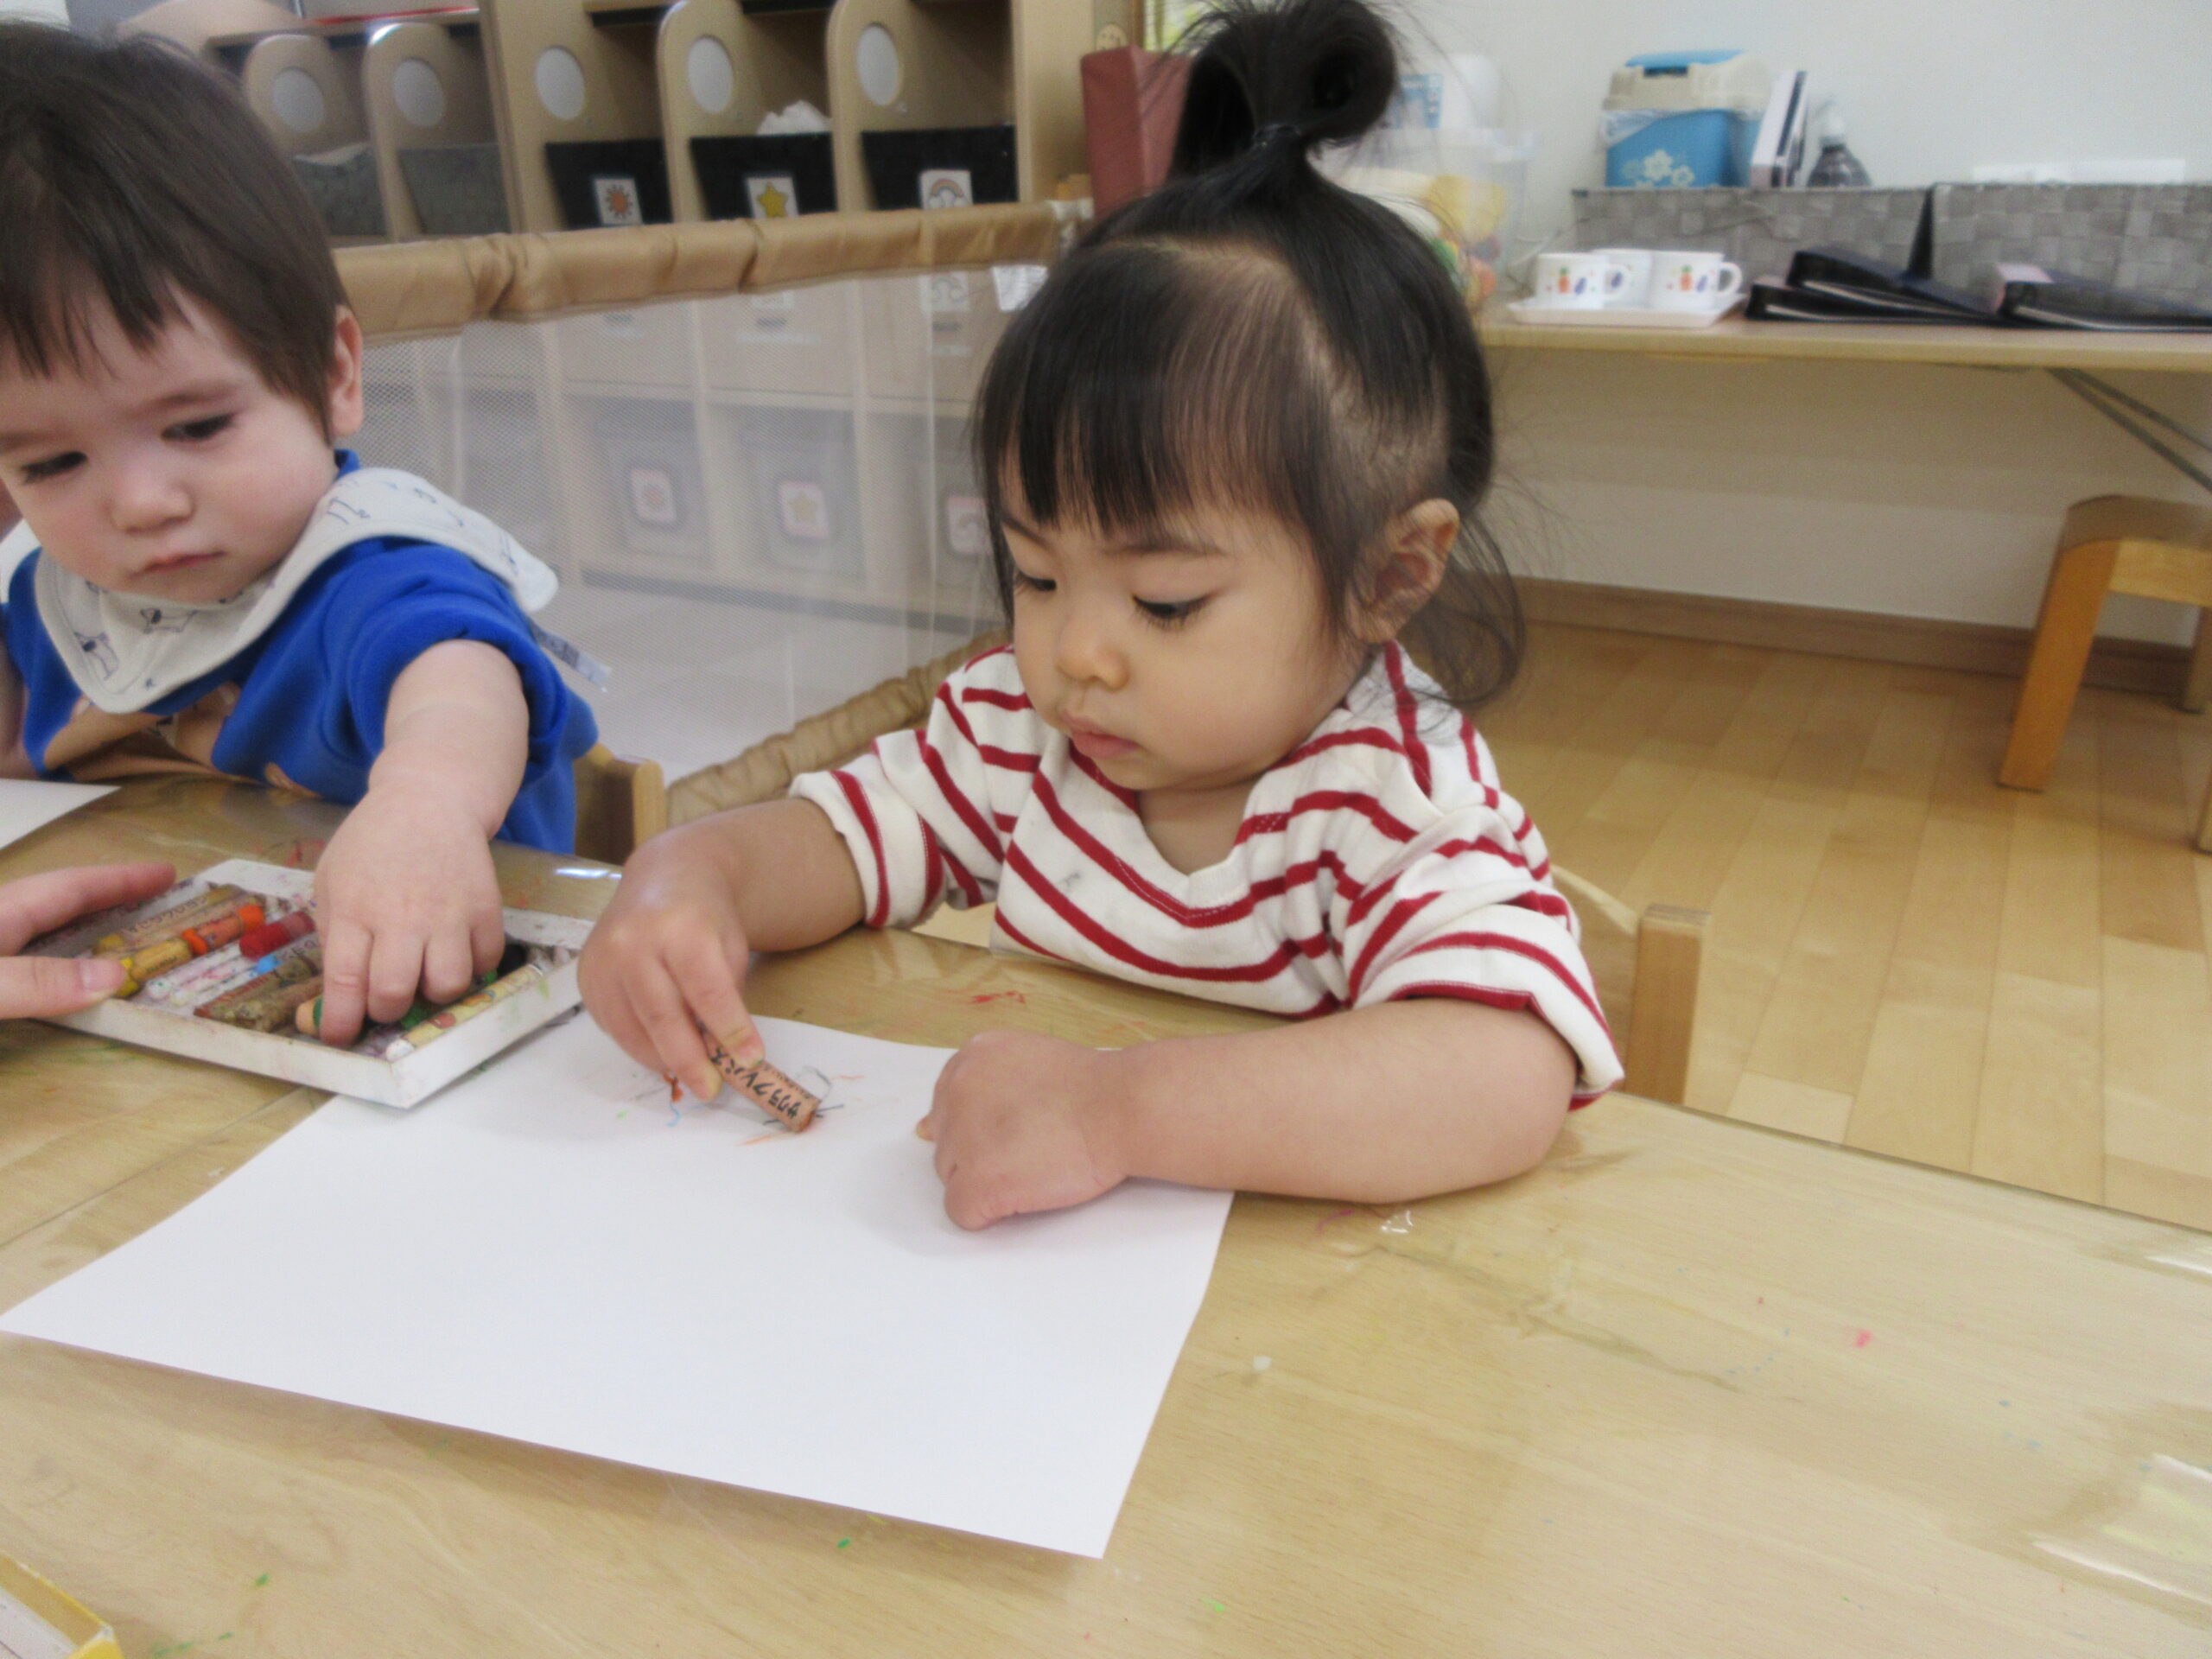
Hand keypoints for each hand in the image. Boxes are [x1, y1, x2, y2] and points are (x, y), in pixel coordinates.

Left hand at [0, 861, 173, 1017]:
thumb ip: (38, 979)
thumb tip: (117, 976)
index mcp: (2, 913)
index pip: (72, 888)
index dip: (121, 880)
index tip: (167, 874)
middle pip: (59, 900)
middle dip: (108, 897)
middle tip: (155, 900)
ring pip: (40, 926)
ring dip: (83, 928)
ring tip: (118, 933)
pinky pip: (27, 953)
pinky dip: (57, 958)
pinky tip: (60, 971)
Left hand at [312, 786, 504, 1046]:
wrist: (429, 801)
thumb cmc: (371, 844)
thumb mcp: (332, 880)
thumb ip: (336, 934)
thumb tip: (343, 991)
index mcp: (354, 909)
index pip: (346, 983)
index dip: (341, 1022)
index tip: (340, 1038)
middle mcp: (402, 916)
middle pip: (396, 993)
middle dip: (388, 1011)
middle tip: (388, 999)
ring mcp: (449, 913)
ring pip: (448, 985)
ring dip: (434, 993)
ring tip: (426, 975)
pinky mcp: (486, 907)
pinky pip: (486, 962)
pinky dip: (472, 968)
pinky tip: (456, 951)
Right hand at [578, 821, 758, 1100]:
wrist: (663, 879)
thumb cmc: (706, 917)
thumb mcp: (731, 944)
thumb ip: (726, 994)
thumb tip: (723, 1053)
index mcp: (680, 927)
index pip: (706, 989)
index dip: (729, 1029)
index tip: (749, 1061)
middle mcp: (633, 941)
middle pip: (662, 1015)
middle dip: (690, 1059)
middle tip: (711, 1089)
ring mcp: (603, 959)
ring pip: (632, 1028)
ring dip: (663, 1060)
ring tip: (691, 1076)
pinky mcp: (586, 977)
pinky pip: (613, 1025)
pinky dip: (639, 1046)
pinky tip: (662, 1052)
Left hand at [917, 1029, 1129, 1228]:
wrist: (1120, 1107)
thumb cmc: (1093, 1088)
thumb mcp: (1028, 1061)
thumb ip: (982, 1086)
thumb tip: (922, 1129)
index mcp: (971, 1059)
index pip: (949, 1106)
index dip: (982, 1126)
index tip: (1012, 1132)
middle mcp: (956, 1091)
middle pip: (947, 1142)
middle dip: (981, 1152)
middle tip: (1030, 1149)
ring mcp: (963, 1137)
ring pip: (952, 1177)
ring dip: (987, 1180)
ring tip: (1034, 1168)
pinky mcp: (977, 1181)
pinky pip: (962, 1212)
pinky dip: (989, 1213)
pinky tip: (1024, 1194)